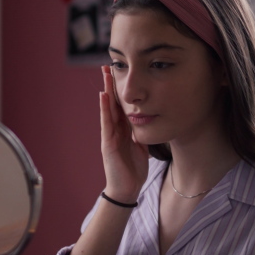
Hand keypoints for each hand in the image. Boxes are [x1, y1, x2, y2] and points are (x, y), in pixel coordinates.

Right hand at [99, 66, 148, 202]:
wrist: (127, 189)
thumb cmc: (133, 170)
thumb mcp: (142, 146)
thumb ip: (142, 133)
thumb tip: (150, 120)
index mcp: (123, 129)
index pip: (121, 105)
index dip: (120, 89)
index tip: (120, 72)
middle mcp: (114, 129)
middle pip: (112, 102)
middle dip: (110, 84)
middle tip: (108, 65)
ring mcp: (109, 135)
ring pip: (107, 108)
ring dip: (106, 90)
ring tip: (105, 73)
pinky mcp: (107, 143)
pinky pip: (106, 122)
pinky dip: (104, 109)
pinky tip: (103, 95)